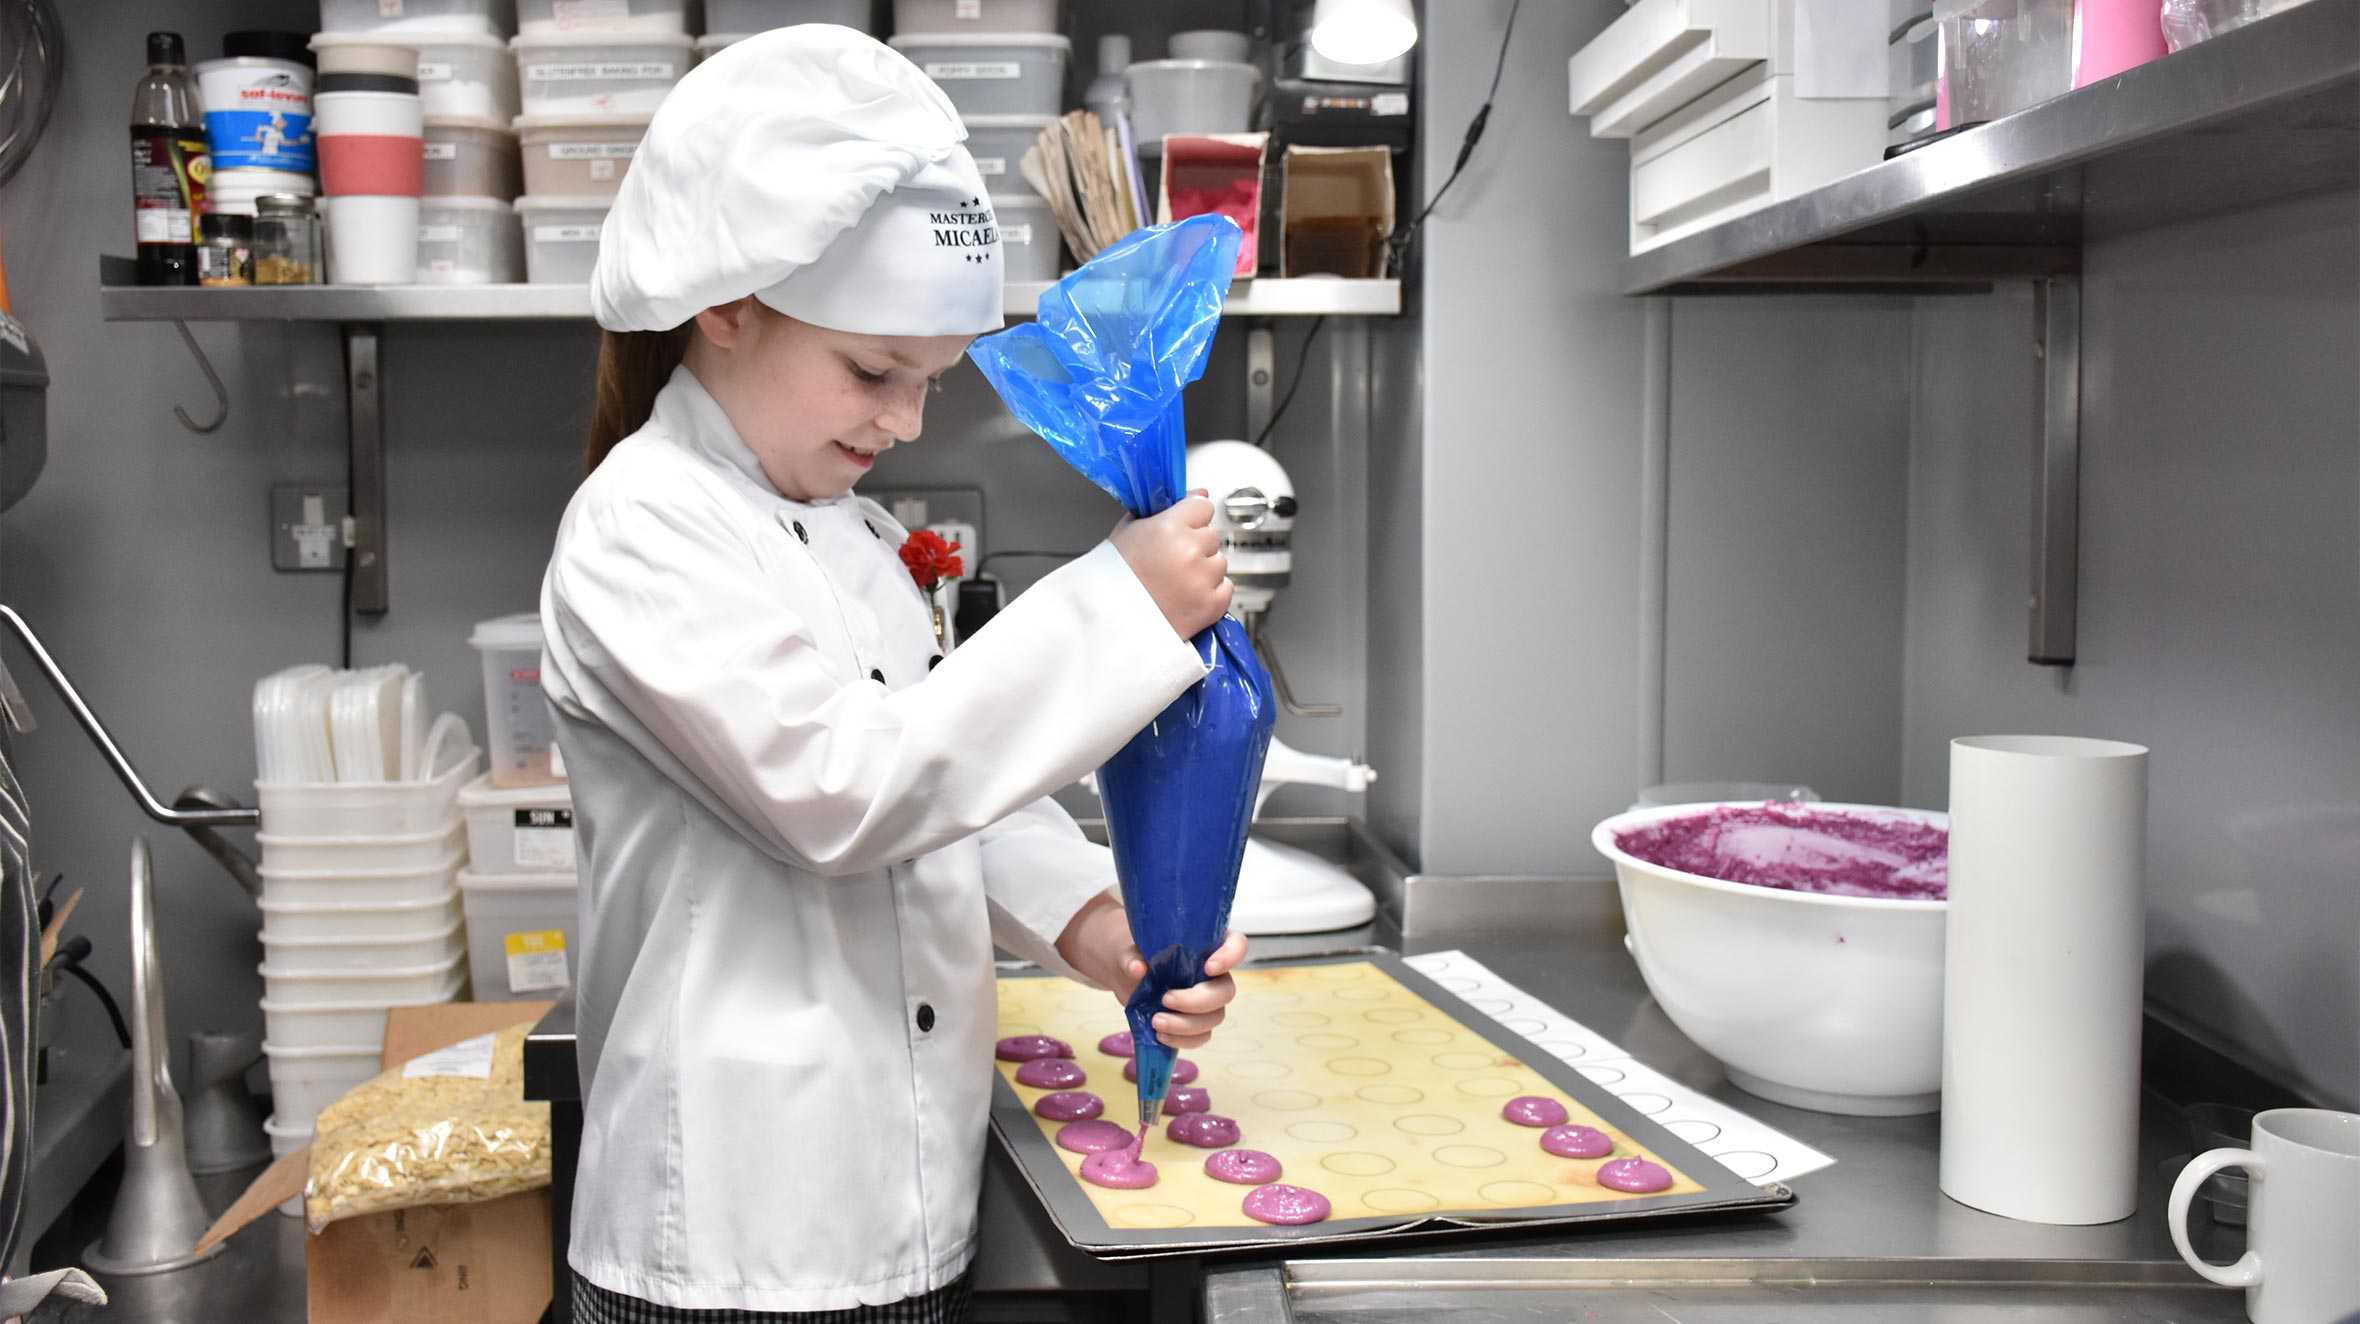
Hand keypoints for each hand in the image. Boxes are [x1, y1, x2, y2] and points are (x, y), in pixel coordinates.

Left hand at [1055, 893, 1249, 1049]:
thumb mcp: (1130, 950)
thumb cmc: (1137, 955)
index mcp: (1208, 945)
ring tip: (1156, 1021)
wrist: (1126, 978)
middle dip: (1198, 1001)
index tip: (1208, 967)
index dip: (1230, 957)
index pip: (1236, 945)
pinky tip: (1160, 1035)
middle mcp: (1215, 974)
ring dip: (1187, 1025)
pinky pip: (1201, 1036)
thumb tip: (1137, 968)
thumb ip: (1132, 956)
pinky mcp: (1197, 1022)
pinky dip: (1182, 1040)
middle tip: (1166, 998)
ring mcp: (1208, 1000)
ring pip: (1215, 1017)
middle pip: (1226, 991)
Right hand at [1111, 493, 1231, 638]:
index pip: (1203, 506)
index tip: (1182, 527)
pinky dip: (1210, 592)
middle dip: (1196, 545)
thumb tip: (1198, 494)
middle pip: (1211, 535)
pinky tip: (1185, 596)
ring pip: (1220, 562)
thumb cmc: (1112, 578)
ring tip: (1175, 582)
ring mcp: (1203, 579)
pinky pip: (1225, 588)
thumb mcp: (1128, 531)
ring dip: (1204, 569)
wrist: (1108, 622)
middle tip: (1170, 562)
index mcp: (1170, 528)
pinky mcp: (1212, 605)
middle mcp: (1190, 551)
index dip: (1192, 517)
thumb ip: (1164, 508)